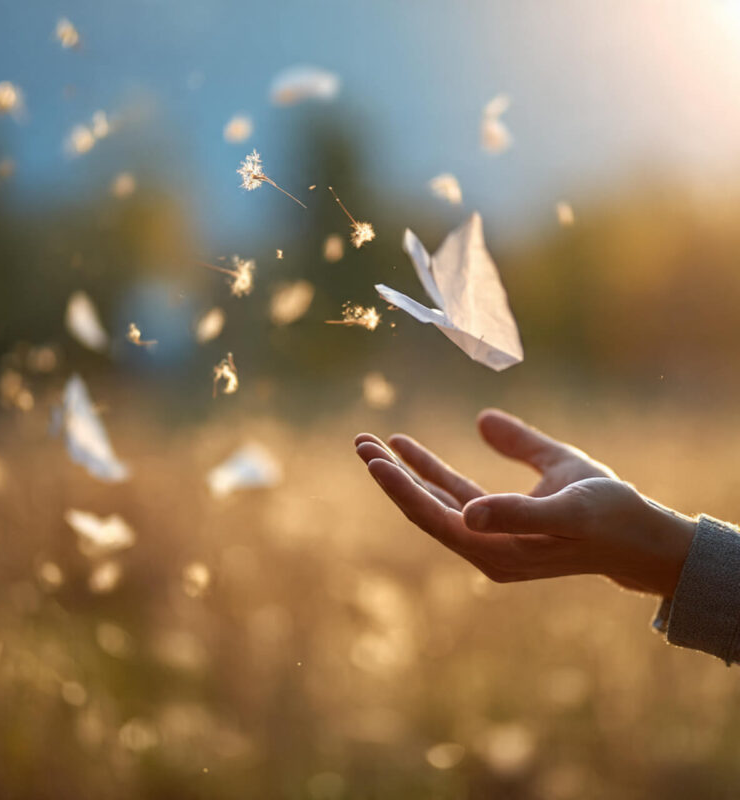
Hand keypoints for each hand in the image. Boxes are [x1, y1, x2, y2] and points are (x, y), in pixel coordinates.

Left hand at [355, 408, 694, 595]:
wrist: (638, 541)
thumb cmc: (610, 518)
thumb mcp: (569, 508)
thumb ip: (519, 505)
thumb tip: (470, 507)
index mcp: (499, 551)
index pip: (436, 517)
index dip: (403, 488)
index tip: (375, 459)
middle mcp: (485, 549)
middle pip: (425, 510)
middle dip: (391, 476)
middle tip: (360, 442)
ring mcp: (488, 537)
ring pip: (433, 502)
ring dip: (405, 472)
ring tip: (373, 442)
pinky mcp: (495, 524)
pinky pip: (452, 496)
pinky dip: (430, 473)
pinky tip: (408, 451)